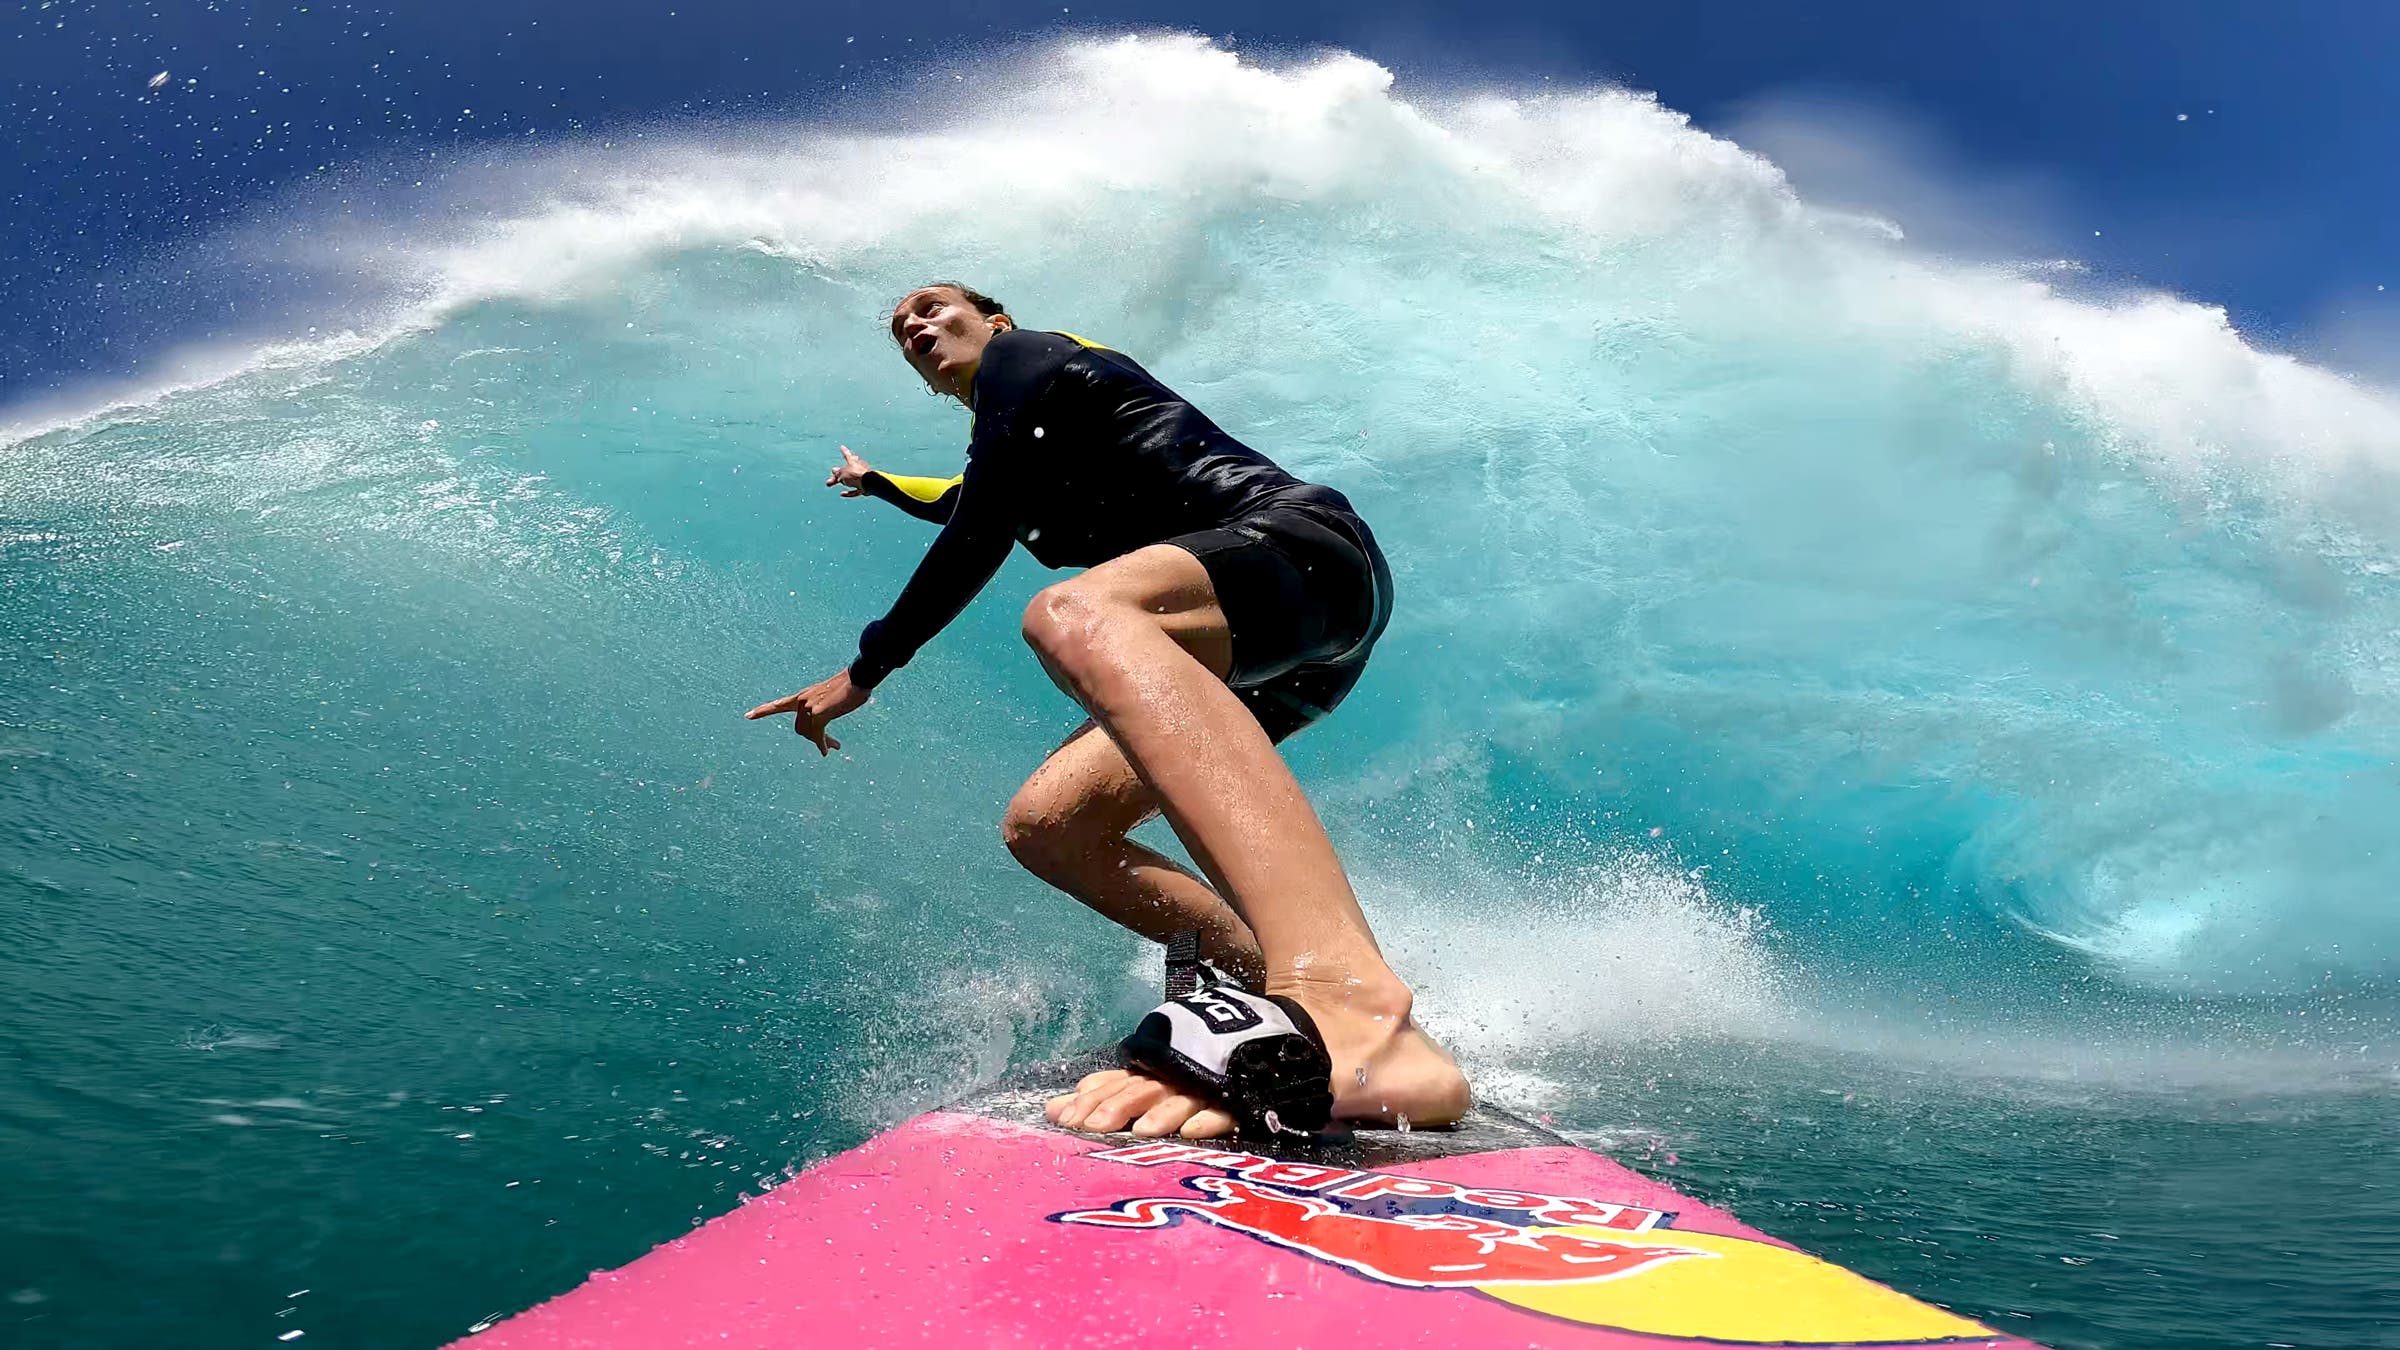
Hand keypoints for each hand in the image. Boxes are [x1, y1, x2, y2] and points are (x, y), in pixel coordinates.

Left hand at [746, 671, 869, 755]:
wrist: (858, 677)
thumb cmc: (849, 686)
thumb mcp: (829, 697)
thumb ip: (821, 707)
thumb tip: (822, 721)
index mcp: (802, 696)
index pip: (778, 704)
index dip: (762, 711)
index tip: (747, 716)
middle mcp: (802, 701)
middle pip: (800, 730)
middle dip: (813, 740)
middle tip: (828, 747)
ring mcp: (809, 707)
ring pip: (808, 734)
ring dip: (820, 742)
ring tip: (834, 746)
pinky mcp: (819, 713)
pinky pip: (817, 735)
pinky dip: (821, 744)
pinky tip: (826, 751)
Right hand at [826, 445, 871, 496]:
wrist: (867, 484)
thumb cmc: (855, 475)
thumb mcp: (842, 473)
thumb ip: (838, 472)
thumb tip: (834, 470)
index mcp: (853, 462)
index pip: (847, 455)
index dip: (844, 451)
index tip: (842, 447)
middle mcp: (858, 469)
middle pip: (847, 470)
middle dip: (839, 472)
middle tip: (833, 472)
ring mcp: (862, 478)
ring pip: (850, 480)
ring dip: (842, 482)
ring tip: (832, 484)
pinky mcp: (864, 488)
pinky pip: (855, 490)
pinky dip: (848, 492)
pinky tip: (842, 493)